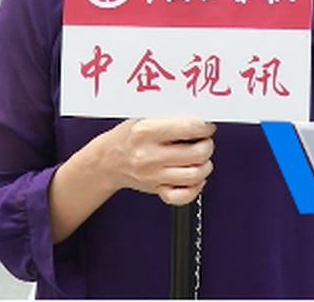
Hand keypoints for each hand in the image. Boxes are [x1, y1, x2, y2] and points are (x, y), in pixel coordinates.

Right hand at [101, 118, 215, 205]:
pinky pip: (183, 196)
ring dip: (205, 165)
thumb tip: (198, 116)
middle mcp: (149, 155)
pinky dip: (195, 188)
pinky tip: (193, 178)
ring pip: (195, 175)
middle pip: (197, 153)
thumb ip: (168, 116)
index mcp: (146, 131)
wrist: (107, 161)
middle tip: (204, 141)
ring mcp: (153, 175)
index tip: (206, 126)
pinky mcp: (156, 190)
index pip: (189, 128)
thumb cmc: (127, 137)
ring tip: (200, 158)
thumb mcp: (142, 117)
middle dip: (207, 145)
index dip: (205, 126)